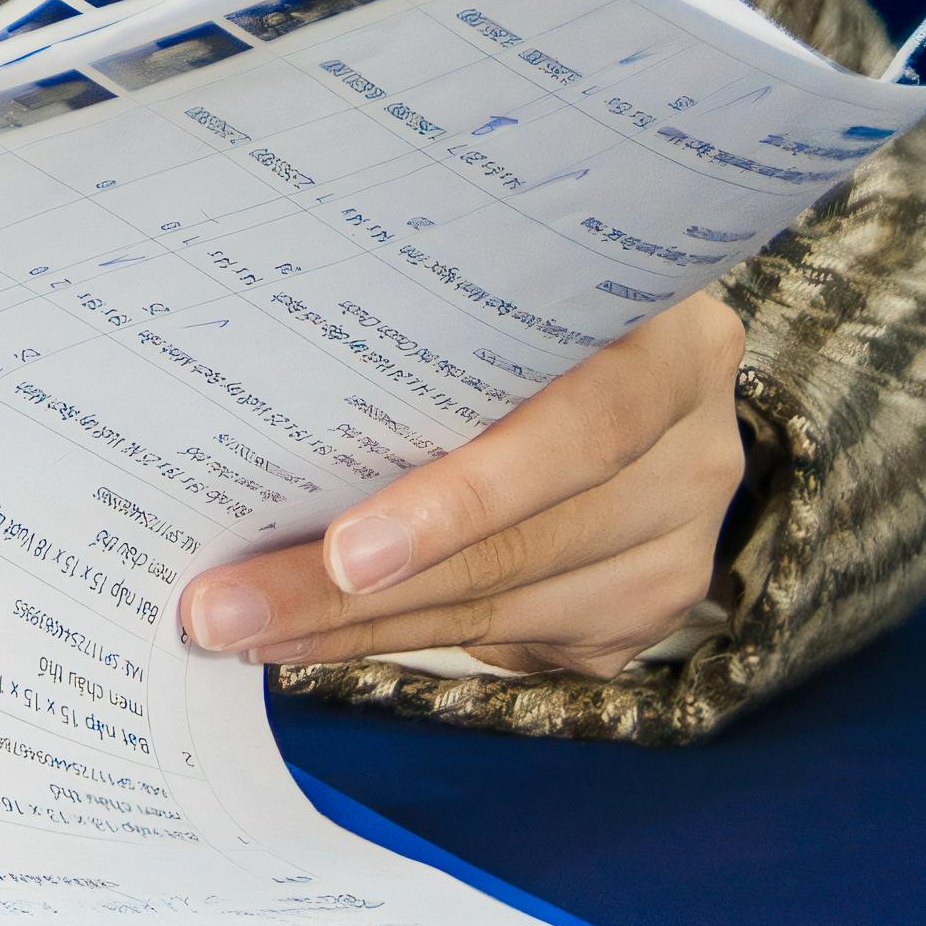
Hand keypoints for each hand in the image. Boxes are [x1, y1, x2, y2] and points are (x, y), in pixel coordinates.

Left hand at [177, 285, 748, 684]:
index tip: (346, 551)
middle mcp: (696, 451)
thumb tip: (263, 397)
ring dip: (359, 629)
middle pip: (518, 546)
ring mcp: (679, 543)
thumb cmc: (538, 300)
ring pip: (502, 611)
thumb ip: (445, 325)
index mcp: (677, 344)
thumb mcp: (518, 283)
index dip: (464, 498)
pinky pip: (513, 643)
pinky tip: (322, 629)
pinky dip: (410, 638)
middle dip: (355, 592)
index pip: (582, 428)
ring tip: (245, 625)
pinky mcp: (645, 612)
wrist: (641, 356)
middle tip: (228, 610)